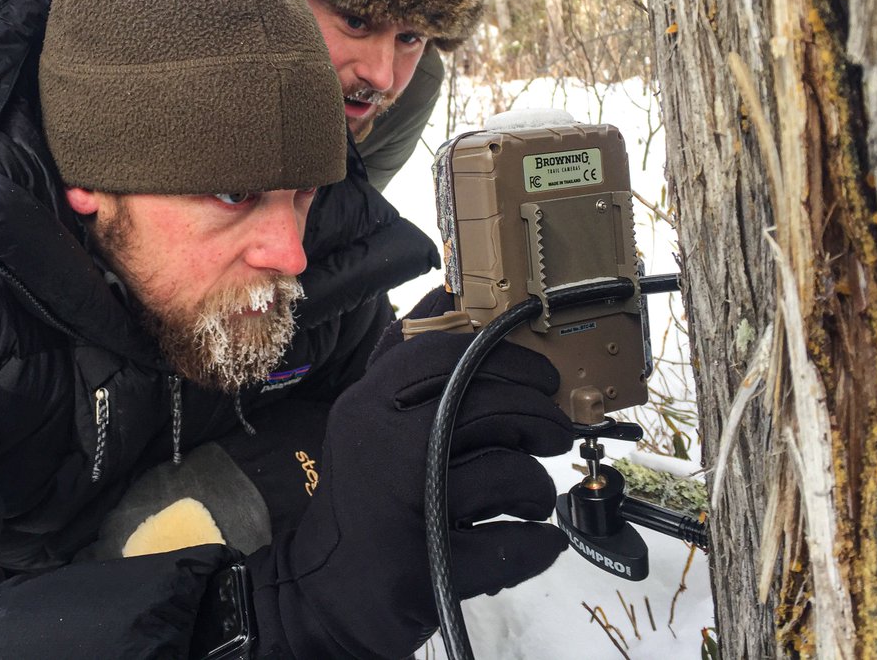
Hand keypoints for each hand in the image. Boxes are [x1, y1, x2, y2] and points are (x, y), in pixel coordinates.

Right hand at [247, 294, 573, 658]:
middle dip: (541, 415)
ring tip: (532, 494)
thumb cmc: (360, 495)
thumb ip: (406, 359)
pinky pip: (514, 544)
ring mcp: (407, 510)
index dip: (509, 355)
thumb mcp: (366, 416)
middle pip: (491, 405)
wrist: (321, 590)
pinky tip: (534, 539)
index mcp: (368, 405)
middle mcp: (383, 449)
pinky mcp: (432, 568)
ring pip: (510, 472)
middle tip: (555, 431)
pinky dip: (538, 543)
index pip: (449, 352)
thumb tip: (447, 286)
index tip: (540, 374)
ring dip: (538, 484)